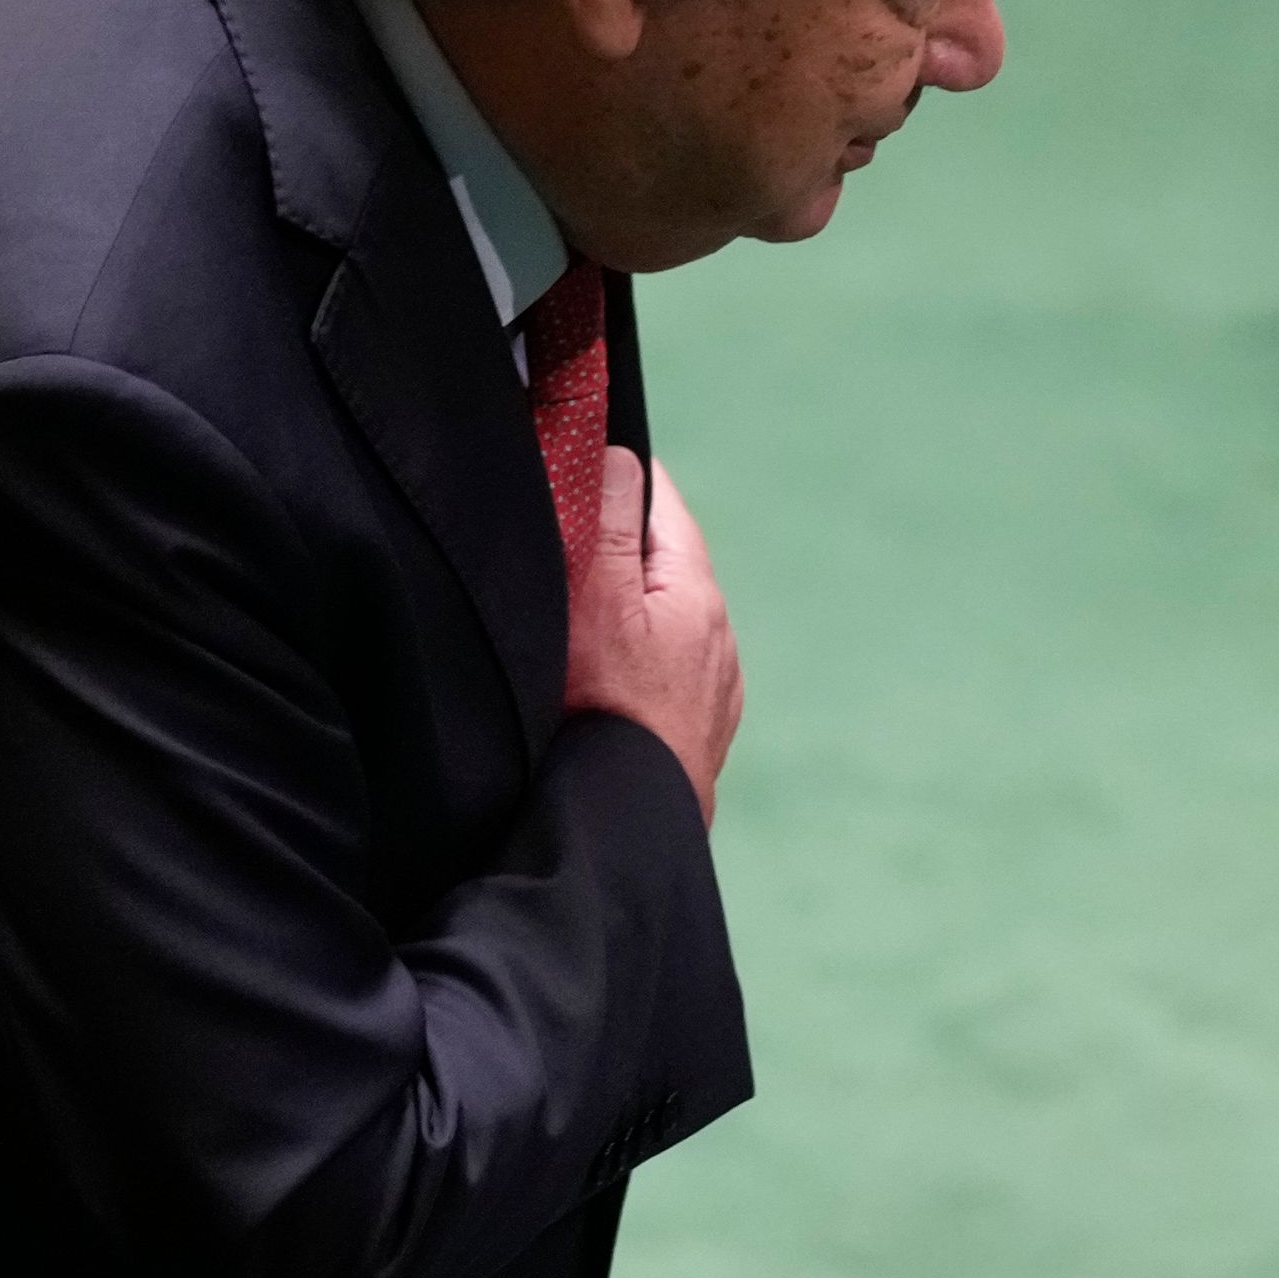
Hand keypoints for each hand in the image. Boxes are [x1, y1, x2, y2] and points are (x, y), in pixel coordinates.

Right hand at [562, 448, 742, 824]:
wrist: (627, 823)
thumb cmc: (603, 709)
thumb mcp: (597, 597)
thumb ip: (610, 519)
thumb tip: (620, 454)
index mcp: (696, 590)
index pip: (660, 498)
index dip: (615, 474)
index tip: (574, 467)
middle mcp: (718, 635)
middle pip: (662, 560)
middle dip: (616, 545)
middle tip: (560, 546)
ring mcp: (715, 688)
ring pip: (666, 620)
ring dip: (628, 609)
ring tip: (576, 621)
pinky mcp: (700, 731)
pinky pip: (666, 671)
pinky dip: (637, 661)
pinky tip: (604, 685)